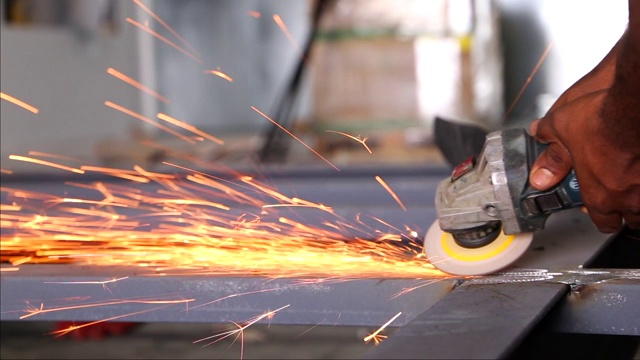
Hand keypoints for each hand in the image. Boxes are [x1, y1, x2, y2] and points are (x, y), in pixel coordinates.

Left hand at [529, 90, 639, 231]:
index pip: (604, 223)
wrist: (632, 107)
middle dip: (628, 210)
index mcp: (598, 195)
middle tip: (622, 195)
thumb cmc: (600, 120)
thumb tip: (539, 134)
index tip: (602, 209)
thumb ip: (548, 136)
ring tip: (634, 180)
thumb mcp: (561, 126)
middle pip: (634, 219)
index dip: (603, 217)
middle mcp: (628, 198)